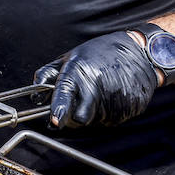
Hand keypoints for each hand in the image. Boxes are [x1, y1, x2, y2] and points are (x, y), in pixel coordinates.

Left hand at [35, 31, 159, 127]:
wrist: (139, 52)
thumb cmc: (99, 54)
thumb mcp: (70, 57)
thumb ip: (48, 75)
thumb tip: (34, 97)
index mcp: (79, 73)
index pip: (65, 96)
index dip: (59, 111)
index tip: (55, 121)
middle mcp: (97, 87)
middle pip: (80, 118)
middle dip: (74, 117)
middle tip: (79, 103)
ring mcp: (115, 99)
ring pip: (96, 121)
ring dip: (94, 112)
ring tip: (101, 91)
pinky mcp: (131, 108)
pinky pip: (113, 120)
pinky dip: (109, 112)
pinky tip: (113, 94)